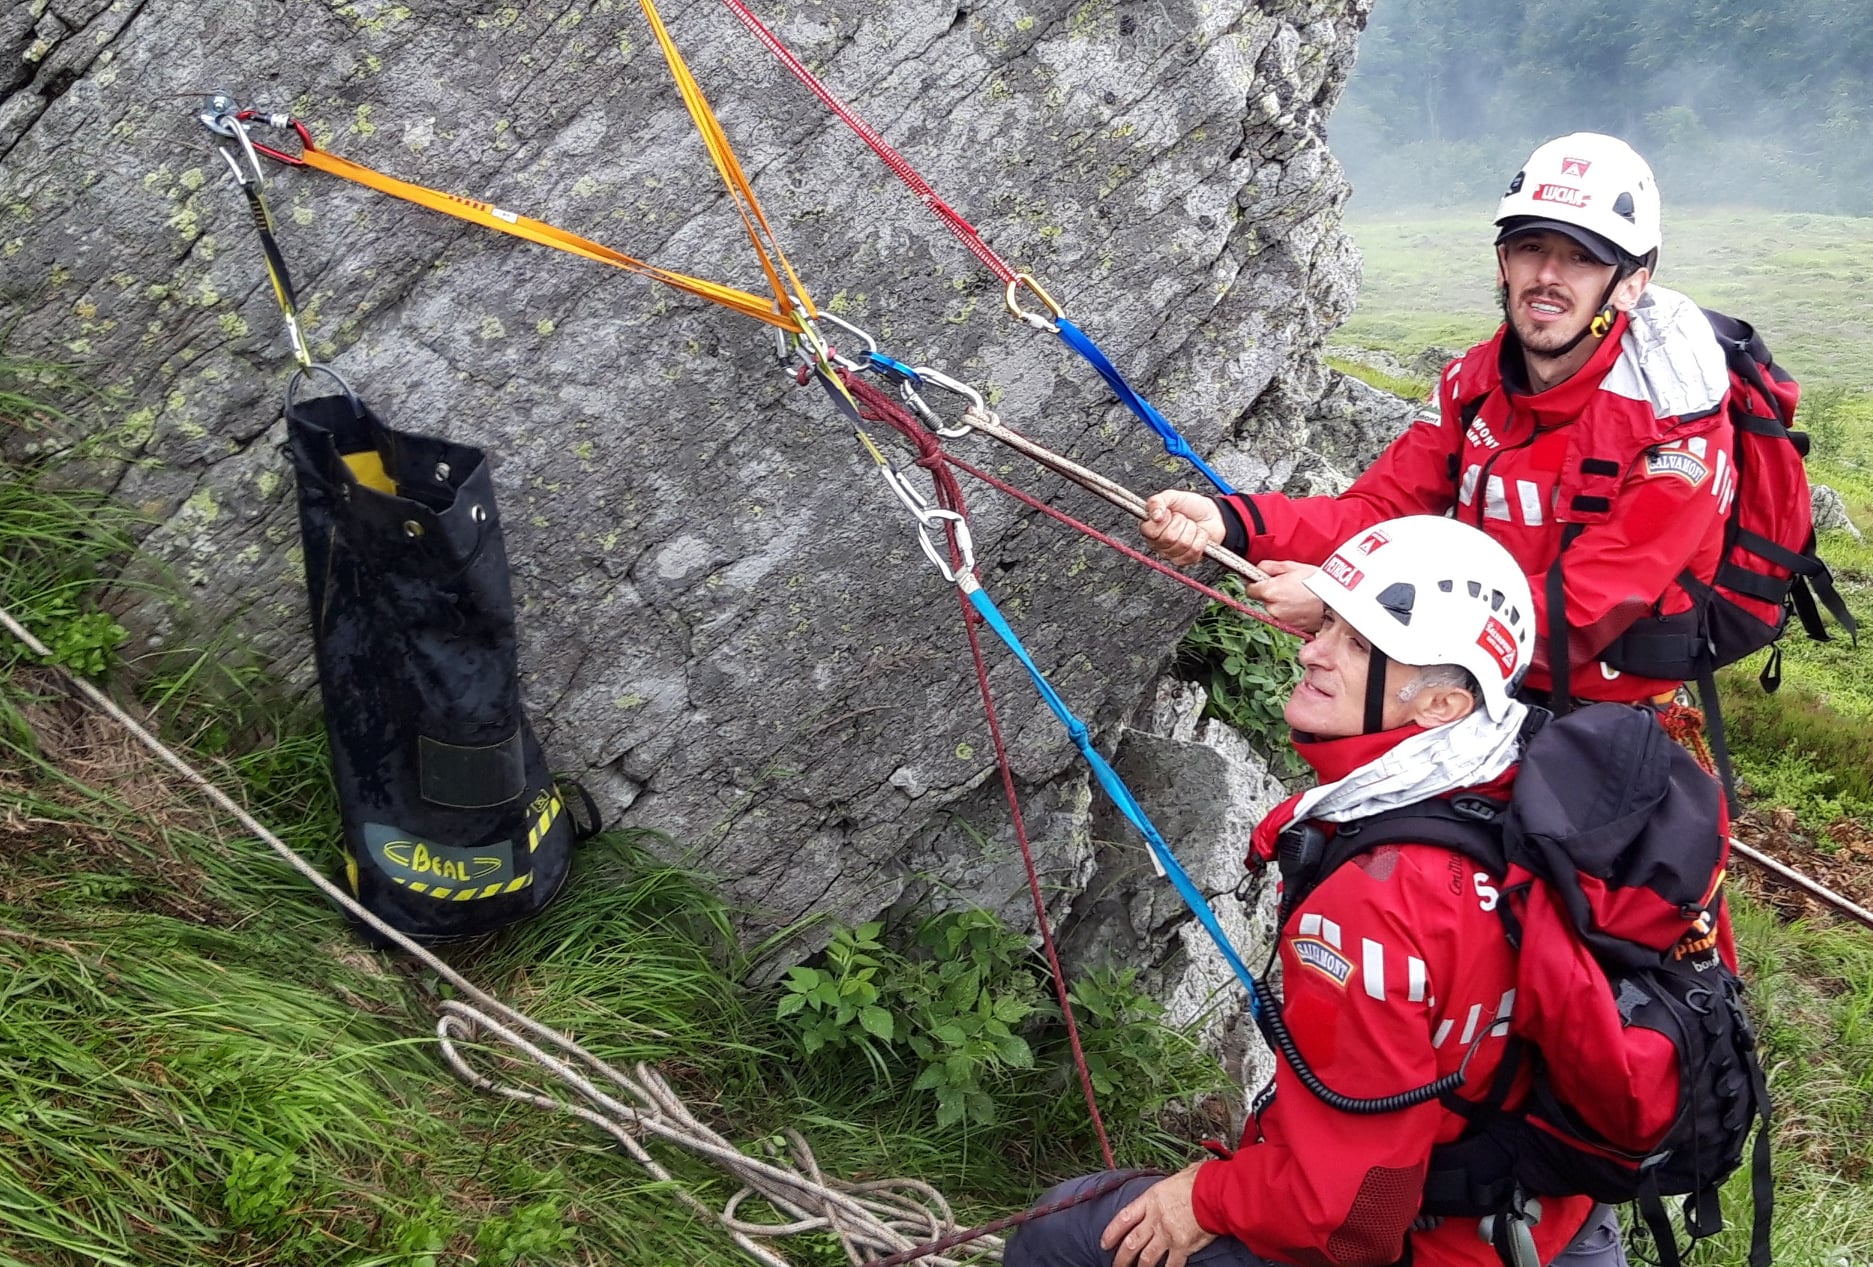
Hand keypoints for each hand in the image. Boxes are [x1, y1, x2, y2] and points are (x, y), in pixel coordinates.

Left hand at [1100, 1164, 1216, 1266]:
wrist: (1214, 1192)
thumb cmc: (1200, 1180)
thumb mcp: (1179, 1175)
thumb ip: (1174, 1184)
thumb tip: (1182, 1178)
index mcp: (1151, 1199)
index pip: (1124, 1218)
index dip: (1112, 1232)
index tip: (1104, 1243)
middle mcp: (1155, 1219)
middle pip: (1132, 1242)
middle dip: (1122, 1257)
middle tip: (1116, 1265)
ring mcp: (1167, 1235)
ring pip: (1147, 1257)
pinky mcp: (1182, 1247)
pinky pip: (1172, 1265)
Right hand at [1141, 491, 1224, 566]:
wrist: (1210, 513)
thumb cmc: (1189, 506)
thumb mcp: (1171, 496)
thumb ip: (1158, 501)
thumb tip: (1155, 516)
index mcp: (1150, 528)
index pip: (1151, 531)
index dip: (1165, 519)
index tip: (1170, 513)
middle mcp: (1157, 544)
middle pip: (1169, 538)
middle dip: (1181, 522)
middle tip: (1183, 518)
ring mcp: (1171, 554)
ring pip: (1183, 544)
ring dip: (1192, 530)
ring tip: (1191, 525)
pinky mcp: (1186, 560)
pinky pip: (1194, 550)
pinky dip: (1201, 538)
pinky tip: (1198, 534)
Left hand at [1245, 560, 1324, 631]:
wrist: (1338, 600)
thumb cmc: (1319, 582)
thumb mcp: (1293, 566)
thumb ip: (1270, 567)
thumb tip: (1259, 568)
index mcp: (1270, 592)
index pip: (1250, 590)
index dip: (1257, 584)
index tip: (1262, 582)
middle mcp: (1273, 609)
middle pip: (1264, 601)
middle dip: (1273, 595)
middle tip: (1289, 587)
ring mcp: (1282, 621)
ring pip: (1274, 611)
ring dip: (1282, 605)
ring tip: (1299, 596)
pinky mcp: (1292, 629)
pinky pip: (1285, 620)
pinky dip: (1291, 614)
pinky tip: (1303, 606)